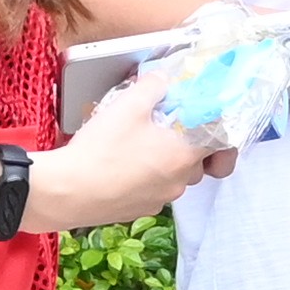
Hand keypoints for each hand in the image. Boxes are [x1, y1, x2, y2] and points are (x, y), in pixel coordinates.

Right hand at [35, 72, 234, 231]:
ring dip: (165, 162)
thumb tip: (164, 78)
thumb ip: (153, 85)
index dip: (214, 128)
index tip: (200, 119)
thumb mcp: (128, 104)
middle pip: (197, 161)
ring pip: (174, 177)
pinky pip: (153, 191)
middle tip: (163, 128)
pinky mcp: (139, 211)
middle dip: (185, 144)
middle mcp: (179, 182)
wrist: (67, 192)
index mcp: (185, 155)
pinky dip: (146, 179)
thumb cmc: (102, 149)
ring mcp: (160, 200)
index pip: (222, 143)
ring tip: (138, 146)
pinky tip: (122, 167)